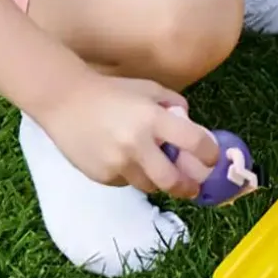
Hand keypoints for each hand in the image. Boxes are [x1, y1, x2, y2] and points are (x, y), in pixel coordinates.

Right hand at [37, 76, 219, 196]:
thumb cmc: (112, 91)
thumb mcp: (150, 89)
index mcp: (154, 119)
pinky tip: (126, 161)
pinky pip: (126, 182)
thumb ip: (175, 106)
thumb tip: (193, 128)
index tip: (212, 158)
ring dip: (158, 181)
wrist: (64, 101)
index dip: (209, 153)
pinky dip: (133, 176)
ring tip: (158, 170)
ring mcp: (117, 164)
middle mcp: (137, 145)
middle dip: (188, 187)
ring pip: (149, 186)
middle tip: (193, 188)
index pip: (194, 142)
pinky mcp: (101, 176)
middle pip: (172, 180)